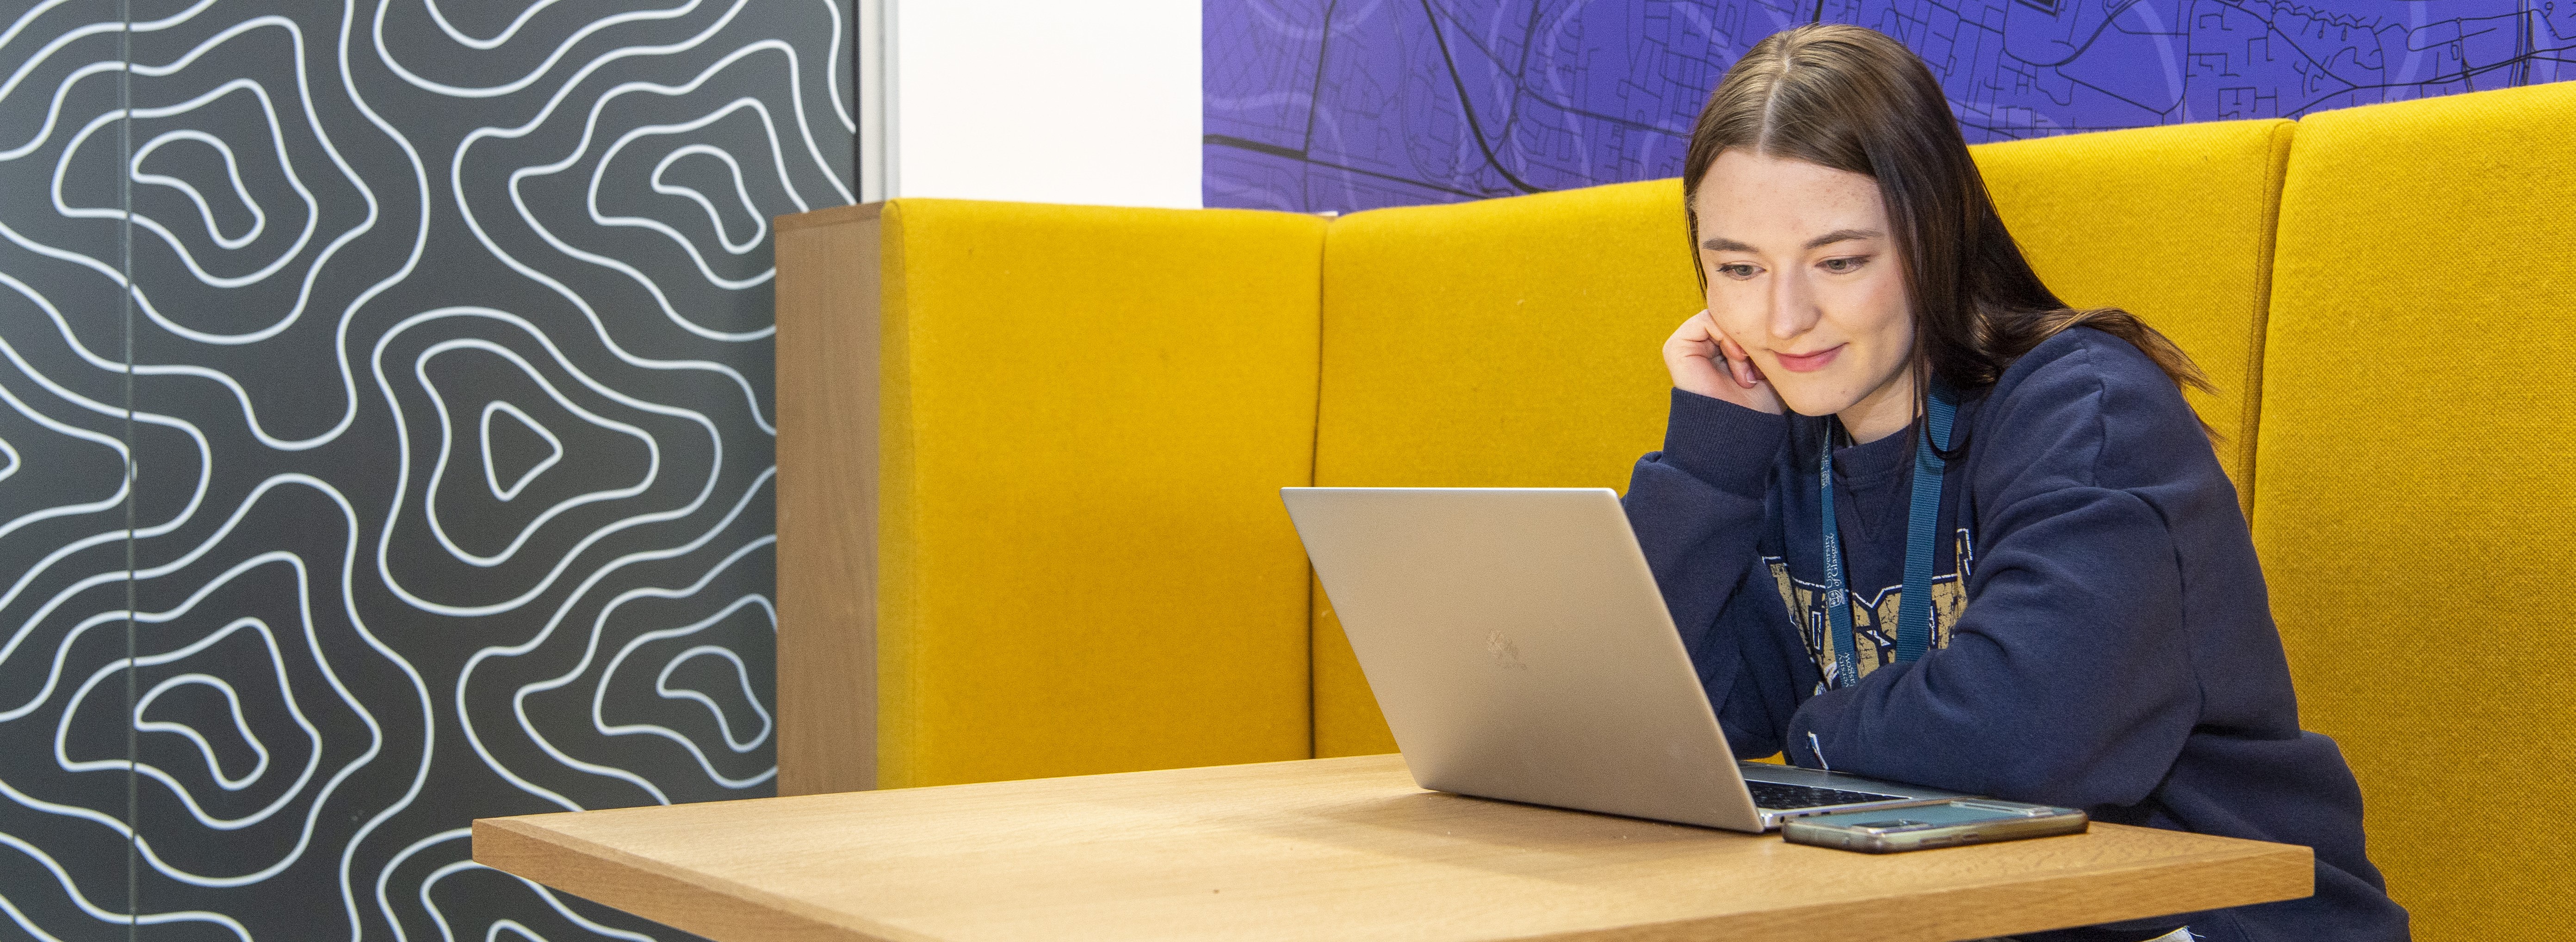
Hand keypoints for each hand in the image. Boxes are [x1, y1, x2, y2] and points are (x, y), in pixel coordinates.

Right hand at [1662, 310, 1782, 413]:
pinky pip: (1707, 320)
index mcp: (1718, 350)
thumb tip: (1773, 314)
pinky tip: (1736, 361)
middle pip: (1731, 317)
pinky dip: (1727, 337)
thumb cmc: (1756, 406)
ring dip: (1741, 343)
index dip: (1756, 336)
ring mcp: (1688, 345)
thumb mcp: (1768, 365)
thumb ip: (1765, 339)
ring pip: (1723, 318)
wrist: (1737, 431)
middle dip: (1750, 340)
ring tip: (1747, 373)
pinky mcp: (1677, 346)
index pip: (1739, 320)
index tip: (1765, 369)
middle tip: (1758, 371)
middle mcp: (1701, 345)